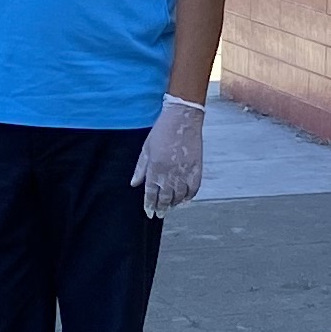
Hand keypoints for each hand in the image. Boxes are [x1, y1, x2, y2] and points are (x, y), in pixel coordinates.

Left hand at [132, 94, 205, 218]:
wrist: (183, 118)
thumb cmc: (163, 130)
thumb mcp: (146, 148)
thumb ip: (140, 168)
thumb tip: (134, 184)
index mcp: (155, 168)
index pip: (151, 193)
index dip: (150, 205)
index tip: (149, 212)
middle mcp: (170, 173)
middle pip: (166, 197)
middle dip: (162, 208)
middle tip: (159, 214)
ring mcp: (184, 171)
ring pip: (180, 196)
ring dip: (175, 204)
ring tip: (171, 207)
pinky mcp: (196, 168)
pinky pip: (194, 189)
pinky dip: (190, 196)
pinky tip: (185, 200)